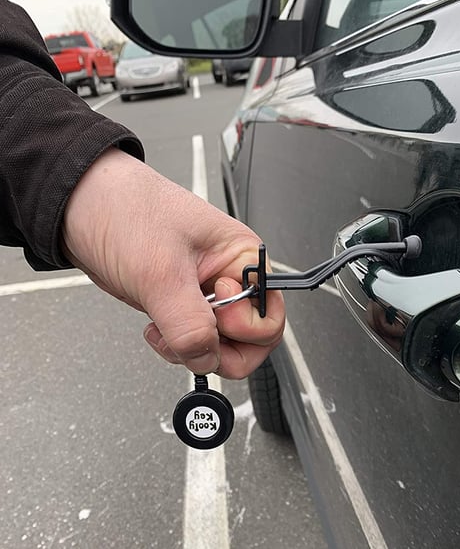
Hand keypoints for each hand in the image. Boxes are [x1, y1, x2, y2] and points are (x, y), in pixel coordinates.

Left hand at [62, 147, 284, 378]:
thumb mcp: (161, 271)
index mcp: (242, 258)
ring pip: (222, 346)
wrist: (83, 208)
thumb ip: (190, 324)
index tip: (213, 313)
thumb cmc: (126, 211)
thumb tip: (208, 357)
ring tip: (165, 330)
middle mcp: (230, 278)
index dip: (243, 327)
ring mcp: (206, 295)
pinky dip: (177, 348)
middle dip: (221, 350)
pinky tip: (157, 329)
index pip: (269, 315)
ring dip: (193, 351)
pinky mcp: (183, 305)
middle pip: (252, 339)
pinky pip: (195, 342)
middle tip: (190, 339)